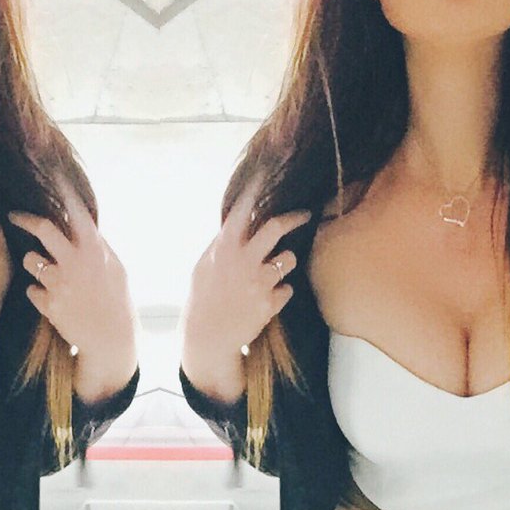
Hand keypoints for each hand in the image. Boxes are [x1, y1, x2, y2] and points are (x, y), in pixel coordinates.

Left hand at [6, 184, 135, 400]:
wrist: (110, 339)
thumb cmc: (115, 300)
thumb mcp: (114, 268)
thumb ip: (97, 246)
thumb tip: (84, 225)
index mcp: (94, 250)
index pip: (76, 211)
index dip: (62, 191)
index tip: (49, 174)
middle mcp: (75, 262)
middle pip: (42, 228)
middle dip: (24, 218)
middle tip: (14, 215)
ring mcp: (60, 283)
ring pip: (30, 259)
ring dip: (34, 263)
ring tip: (49, 274)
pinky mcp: (48, 304)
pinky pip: (32, 289)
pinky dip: (39, 292)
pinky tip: (55, 301)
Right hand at [182, 182, 310, 362]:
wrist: (208, 337)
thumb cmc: (204, 298)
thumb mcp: (205, 266)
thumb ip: (223, 244)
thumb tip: (237, 222)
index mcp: (224, 249)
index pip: (243, 211)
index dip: (257, 190)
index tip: (268, 172)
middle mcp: (243, 261)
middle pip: (276, 228)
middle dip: (295, 217)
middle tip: (305, 214)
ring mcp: (258, 282)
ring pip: (288, 258)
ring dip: (285, 262)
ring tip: (270, 273)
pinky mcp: (270, 303)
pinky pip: (287, 288)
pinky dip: (281, 292)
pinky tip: (264, 300)